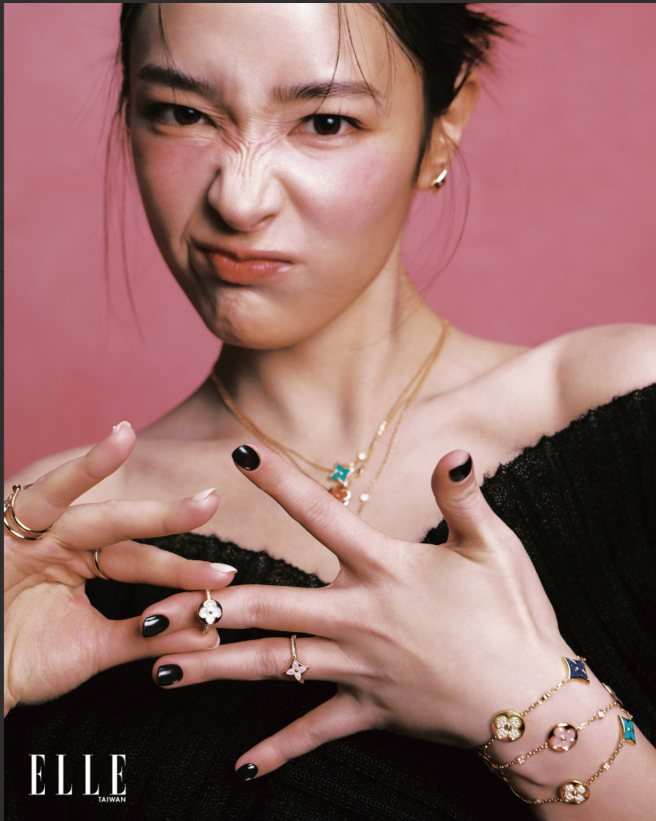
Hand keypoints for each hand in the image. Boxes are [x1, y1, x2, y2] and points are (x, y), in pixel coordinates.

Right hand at [3, 422, 237, 716]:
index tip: (223, 577)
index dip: (182, 568)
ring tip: (142, 438)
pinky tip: (120, 437)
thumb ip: (146, 637)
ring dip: (112, 465)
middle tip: (211, 500)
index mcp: (83, 562)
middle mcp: (62, 540)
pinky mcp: (9, 526)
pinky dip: (86, 468)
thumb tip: (210, 634)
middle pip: (121, 524)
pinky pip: (49, 493)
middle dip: (167, 515)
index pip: (140, 559)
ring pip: (81, 497)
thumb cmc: (21, 663)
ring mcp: (33, 531)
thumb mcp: (93, 650)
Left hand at [145, 443, 573, 778]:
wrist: (530, 701)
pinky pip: (314, 732)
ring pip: (271, 668)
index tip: (240, 455)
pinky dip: (279, 749)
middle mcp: (357, 617)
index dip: (281, 482)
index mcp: (383, 569)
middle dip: (206, 606)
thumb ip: (464, 499)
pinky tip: (239, 766)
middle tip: (149, 606)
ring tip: (160, 671)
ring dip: (213, 669)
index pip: (321, 516)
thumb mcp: (494, 548)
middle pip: (267, 607)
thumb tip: (453, 450)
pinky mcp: (367, 709)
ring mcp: (356, 668)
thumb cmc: (512, 616)